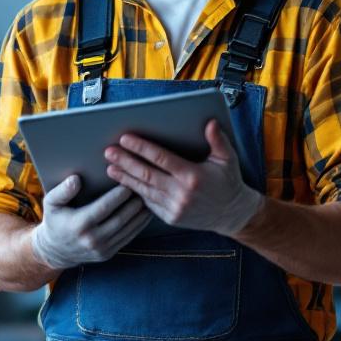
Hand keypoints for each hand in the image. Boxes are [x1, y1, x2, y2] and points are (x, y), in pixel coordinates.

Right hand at [29, 175, 152, 269]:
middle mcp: (92, 239)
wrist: (55, 251)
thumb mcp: (50, 203)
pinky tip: (145, 212)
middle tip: (145, 186)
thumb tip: (76, 180)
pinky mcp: (109, 253)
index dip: (119, 195)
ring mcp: (102, 249)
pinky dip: (139, 224)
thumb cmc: (55, 220)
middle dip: (135, 202)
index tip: (129, 182)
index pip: (104, 207)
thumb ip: (63, 191)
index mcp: (79, 224)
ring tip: (150, 197)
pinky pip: (128, 237)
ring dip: (141, 213)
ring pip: (128, 229)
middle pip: (121, 218)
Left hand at [105, 119, 261, 235]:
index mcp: (193, 176)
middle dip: (125, 162)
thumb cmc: (228, 182)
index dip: (141, 148)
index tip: (125, 138)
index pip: (161, 158)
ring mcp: (175, 208)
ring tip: (110, 167)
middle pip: (146, 174)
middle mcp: (181, 193)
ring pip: (144, 190)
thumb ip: (218, 140)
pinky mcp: (171, 217)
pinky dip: (136, 192)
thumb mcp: (228, 159)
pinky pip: (149, 203)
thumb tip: (209, 122)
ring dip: (125, 178)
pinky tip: (124, 183)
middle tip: (109, 152)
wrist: (231, 214)